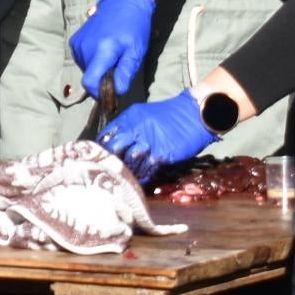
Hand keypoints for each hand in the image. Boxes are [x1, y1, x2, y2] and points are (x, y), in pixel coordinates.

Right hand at [69, 0, 155, 97]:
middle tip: (117, 67)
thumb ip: (125, 71)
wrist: (122, 2)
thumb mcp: (136, 50)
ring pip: (86, 68)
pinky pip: (82, 59)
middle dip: (102, 78)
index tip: (108, 93)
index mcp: (102, 52)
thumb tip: (118, 91)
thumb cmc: (133, 27)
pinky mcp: (74, 41)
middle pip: (89, 76)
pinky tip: (102, 48)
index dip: (98, 92)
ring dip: (97, 68)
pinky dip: (92, 59)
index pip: (90, 82)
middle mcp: (85, 49)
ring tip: (111, 55)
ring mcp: (78, 44)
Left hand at [97, 89, 216, 177]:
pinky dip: (141, 176)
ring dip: (126, 171)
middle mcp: (136, 128)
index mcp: (130, 117)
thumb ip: (129, 127)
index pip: (107, 134)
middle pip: (115, 148)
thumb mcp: (144, 115)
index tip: (99, 157)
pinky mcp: (162, 153)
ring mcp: (149, 142)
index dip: (102, 147)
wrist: (195, 113)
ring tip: (123, 178)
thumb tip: (116, 143)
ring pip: (129, 161)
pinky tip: (138, 181)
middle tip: (109, 170)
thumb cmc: (170, 115)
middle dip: (111, 160)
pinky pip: (147, 169)